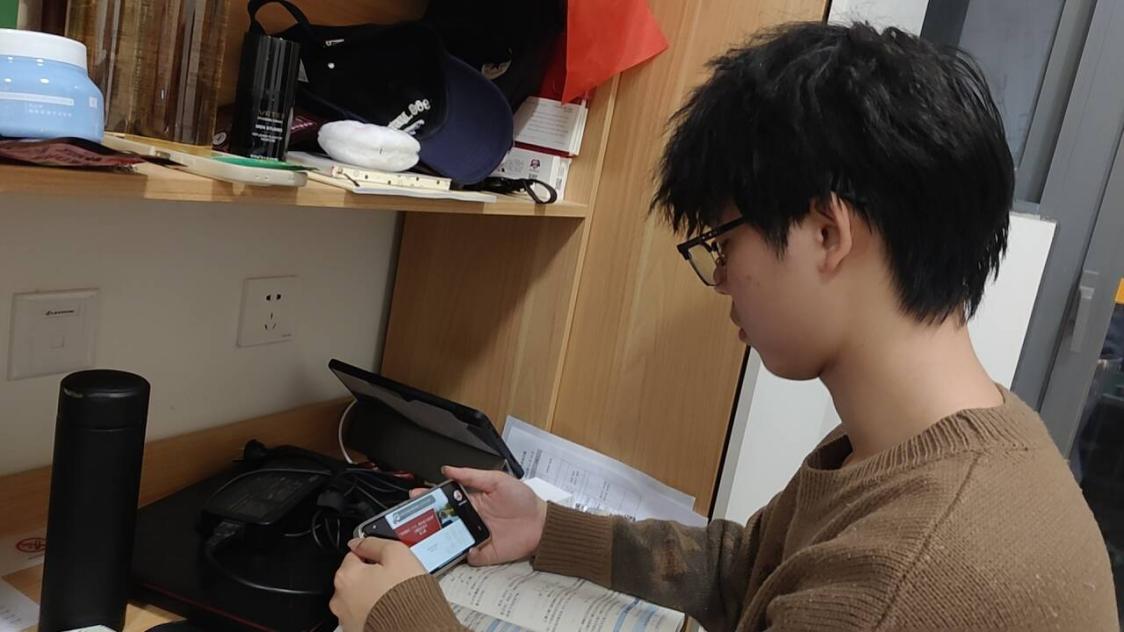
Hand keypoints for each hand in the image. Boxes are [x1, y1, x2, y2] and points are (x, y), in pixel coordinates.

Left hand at [329, 537, 425, 631]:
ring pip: (358, 598)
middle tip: (394, 580)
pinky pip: (363, 616)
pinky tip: (391, 611)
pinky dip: (374, 613)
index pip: (355, 555)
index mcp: (347, 576)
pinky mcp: (355, 631)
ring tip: (394, 598)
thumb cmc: (406, 595)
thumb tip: (361, 541)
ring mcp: (346, 618)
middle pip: (355, 578)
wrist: (414, 628)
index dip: (374, 556)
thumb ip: (375, 543)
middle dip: (372, 577)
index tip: (387, 562)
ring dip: (372, 596)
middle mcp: (340, 599)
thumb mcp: (397, 554)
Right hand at [411, 466, 546, 565]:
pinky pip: (466, 556)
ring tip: (429, 535)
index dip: (429, 498)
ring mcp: (474, 536)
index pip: (445, 499)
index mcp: (471, 500)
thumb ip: (472, 475)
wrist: (542, 523)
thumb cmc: (522, 500)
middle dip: (427, 520)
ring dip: (440, 538)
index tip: (416, 496)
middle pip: (443, 520)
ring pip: (450, 539)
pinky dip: (462, 554)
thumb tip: (448, 468)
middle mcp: (470, 519)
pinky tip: (461, 547)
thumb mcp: (497, 480)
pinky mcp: (482, 553)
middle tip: (416, 518)